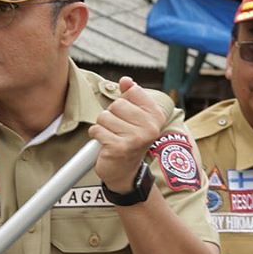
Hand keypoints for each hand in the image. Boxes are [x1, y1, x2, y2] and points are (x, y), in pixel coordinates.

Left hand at [89, 77, 166, 192]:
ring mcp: (135, 138)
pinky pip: (97, 130)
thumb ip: (131, 96)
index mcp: (156, 116)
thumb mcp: (135, 117)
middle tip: (118, 130)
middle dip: (112, 116)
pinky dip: (96, 136)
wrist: (125, 173)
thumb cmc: (129, 141)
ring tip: (112, 137)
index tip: (128, 117)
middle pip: (117, 104)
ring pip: (105, 117)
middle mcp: (149, 128)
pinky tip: (106, 144)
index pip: (133, 91)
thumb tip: (126, 80)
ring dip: (103, 127)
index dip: (124, 102)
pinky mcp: (118, 148)